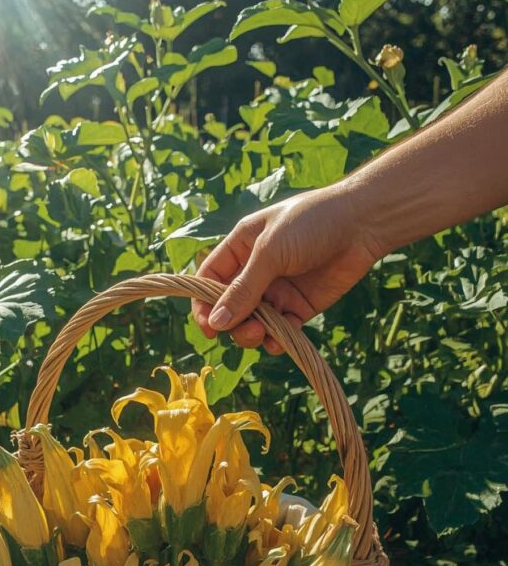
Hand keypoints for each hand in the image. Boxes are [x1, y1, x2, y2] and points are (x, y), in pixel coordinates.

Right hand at [191, 182, 381, 353]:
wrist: (362, 224)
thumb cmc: (311, 224)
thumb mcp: (270, 252)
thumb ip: (243, 289)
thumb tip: (216, 323)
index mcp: (241, 248)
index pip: (209, 281)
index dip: (204, 305)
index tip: (209, 327)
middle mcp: (255, 271)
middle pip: (229, 307)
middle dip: (232, 323)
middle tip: (248, 329)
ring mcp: (278, 290)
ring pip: (253, 322)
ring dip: (252, 334)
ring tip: (263, 334)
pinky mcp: (300, 306)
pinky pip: (280, 330)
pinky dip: (277, 340)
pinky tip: (279, 342)